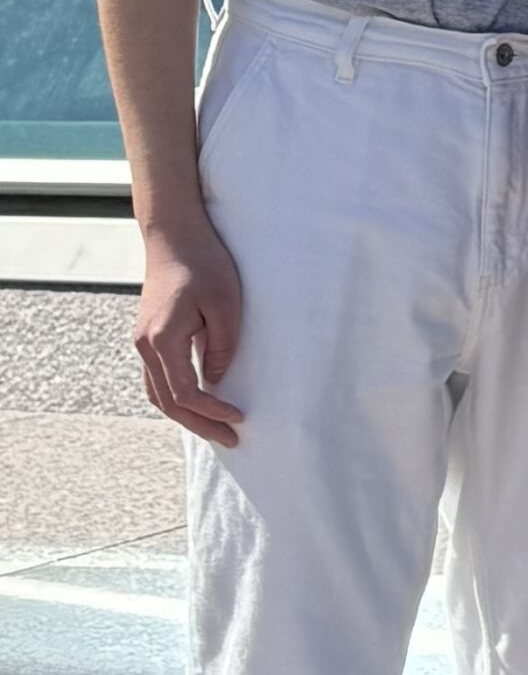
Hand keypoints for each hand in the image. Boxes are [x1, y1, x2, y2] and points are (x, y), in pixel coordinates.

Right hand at [135, 213, 246, 445]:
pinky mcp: (148, 336)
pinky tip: (199, 401)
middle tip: (231, 439)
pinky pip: (158, 377)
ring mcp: (142, 341)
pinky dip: (176, 396)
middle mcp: (145, 345)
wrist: (174, 236)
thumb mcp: (226, 305)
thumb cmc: (205, 264)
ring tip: (215, 428)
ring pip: (157, 393)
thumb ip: (222, 347)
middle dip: (199, 423)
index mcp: (162, 339)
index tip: (239, 418)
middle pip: (167, 401)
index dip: (212, 410)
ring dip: (185, 414)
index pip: (185, 392)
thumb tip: (217, 382)